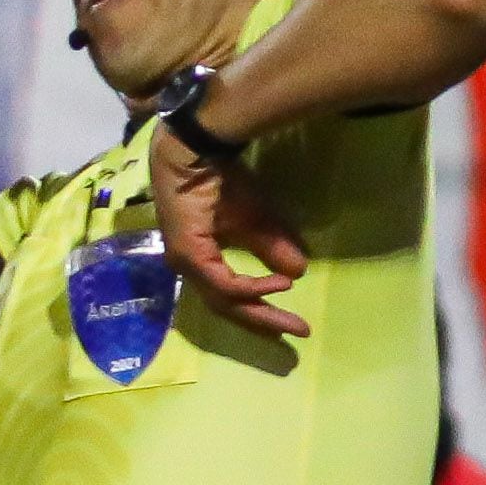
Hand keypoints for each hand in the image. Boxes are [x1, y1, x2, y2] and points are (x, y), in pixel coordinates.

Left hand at [142, 122, 311, 336]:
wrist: (197, 151)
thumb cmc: (219, 180)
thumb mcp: (255, 220)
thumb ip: (272, 247)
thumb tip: (298, 272)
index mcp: (199, 261)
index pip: (229, 297)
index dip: (259, 311)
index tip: (291, 324)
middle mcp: (188, 268)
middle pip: (228, 308)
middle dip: (264, 322)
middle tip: (299, 333)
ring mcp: (186, 264)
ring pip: (226, 301)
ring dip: (261, 311)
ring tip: (291, 320)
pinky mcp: (190, 255)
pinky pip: (225, 284)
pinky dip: (253, 288)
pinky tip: (280, 285)